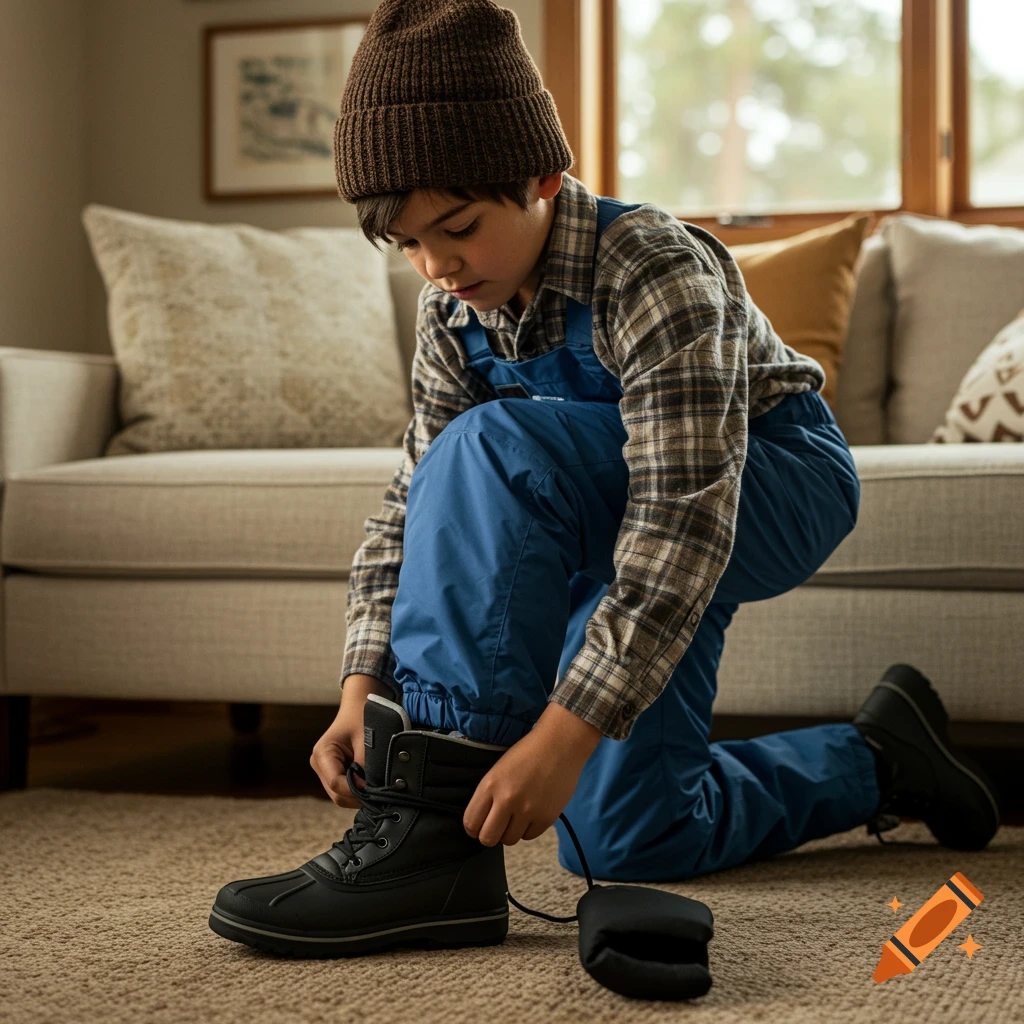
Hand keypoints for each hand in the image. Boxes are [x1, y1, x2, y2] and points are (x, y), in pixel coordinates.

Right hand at [310, 674, 391, 807]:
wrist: (359, 707)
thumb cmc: (363, 718)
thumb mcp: (367, 740)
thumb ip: (367, 766)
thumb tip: (372, 790)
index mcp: (322, 753)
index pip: (336, 784)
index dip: (356, 790)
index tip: (376, 788)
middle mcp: (319, 764)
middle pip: (337, 794)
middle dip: (358, 795)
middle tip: (381, 792)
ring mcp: (324, 771)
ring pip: (341, 795)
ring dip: (359, 794)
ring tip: (377, 786)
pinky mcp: (333, 773)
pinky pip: (345, 790)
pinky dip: (359, 790)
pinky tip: (371, 782)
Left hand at [463, 702, 603, 846]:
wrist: (559, 744)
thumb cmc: (527, 753)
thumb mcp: (498, 769)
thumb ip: (489, 795)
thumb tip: (481, 821)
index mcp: (490, 785)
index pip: (470, 822)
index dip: (473, 828)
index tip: (478, 826)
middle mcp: (507, 800)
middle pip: (488, 838)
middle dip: (490, 835)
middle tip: (496, 826)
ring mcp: (528, 810)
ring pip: (509, 840)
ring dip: (510, 832)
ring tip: (516, 816)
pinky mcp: (547, 817)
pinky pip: (529, 836)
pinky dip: (528, 829)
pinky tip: (531, 813)